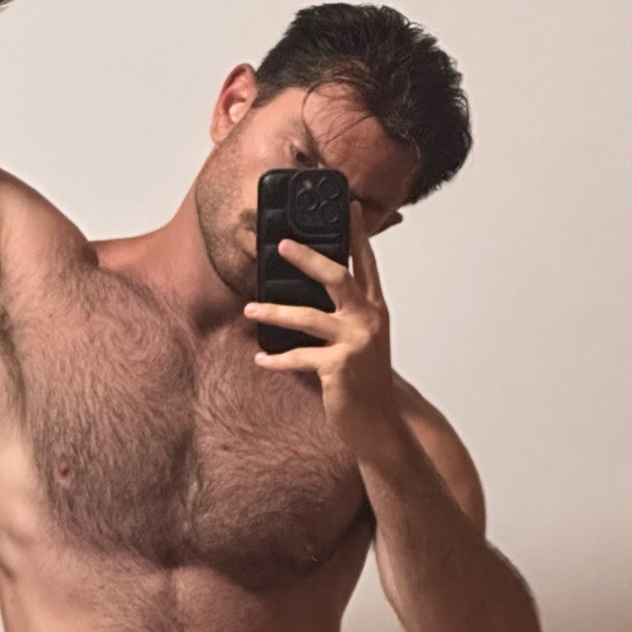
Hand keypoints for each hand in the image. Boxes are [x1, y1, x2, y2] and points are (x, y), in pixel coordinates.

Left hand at [243, 202, 402, 459]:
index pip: (365, 264)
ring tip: (250, 308)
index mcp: (374, 310)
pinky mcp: (339, 368)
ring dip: (275, 311)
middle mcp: (369, 321)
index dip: (356, 235)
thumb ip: (343, 317)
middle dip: (307, 258)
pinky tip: (260, 358)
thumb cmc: (365, 383)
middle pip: (337, 277)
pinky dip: (277, 359)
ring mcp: (355, 343)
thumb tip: (307, 297)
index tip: (345, 207)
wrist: (380, 425)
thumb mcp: (360, 343)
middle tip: (282, 244)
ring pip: (308, 317)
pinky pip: (299, 357)